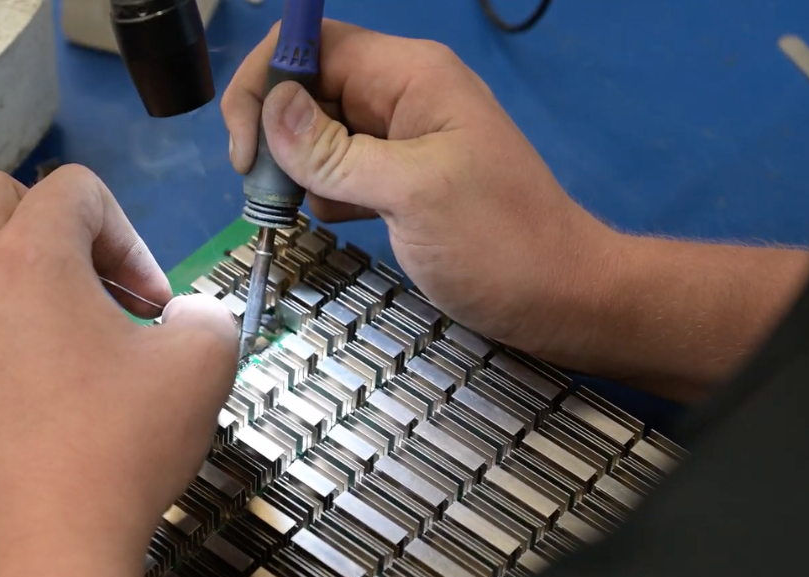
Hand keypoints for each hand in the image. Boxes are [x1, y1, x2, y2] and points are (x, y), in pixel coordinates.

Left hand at [0, 167, 236, 570]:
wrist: (46, 546)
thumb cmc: (122, 445)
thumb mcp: (203, 365)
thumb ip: (207, 316)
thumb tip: (184, 319)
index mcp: (29, 255)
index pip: (75, 188)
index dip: (129, 236)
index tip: (150, 306)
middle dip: (54, 224)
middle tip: (96, 289)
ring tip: (37, 300)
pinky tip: (23, 366)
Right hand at [222, 20, 615, 361]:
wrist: (561, 300)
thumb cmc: (499, 242)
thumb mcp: (411, 192)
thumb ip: (335, 152)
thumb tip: (271, 107)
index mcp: (410, 76)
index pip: (312, 43)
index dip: (266, 81)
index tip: (247, 148)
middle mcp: (401, 97)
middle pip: (308, 87)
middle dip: (273, 132)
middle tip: (262, 191)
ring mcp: (400, 142)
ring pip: (317, 133)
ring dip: (293, 168)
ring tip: (287, 211)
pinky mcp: (398, 184)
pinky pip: (339, 173)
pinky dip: (322, 195)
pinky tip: (330, 223)